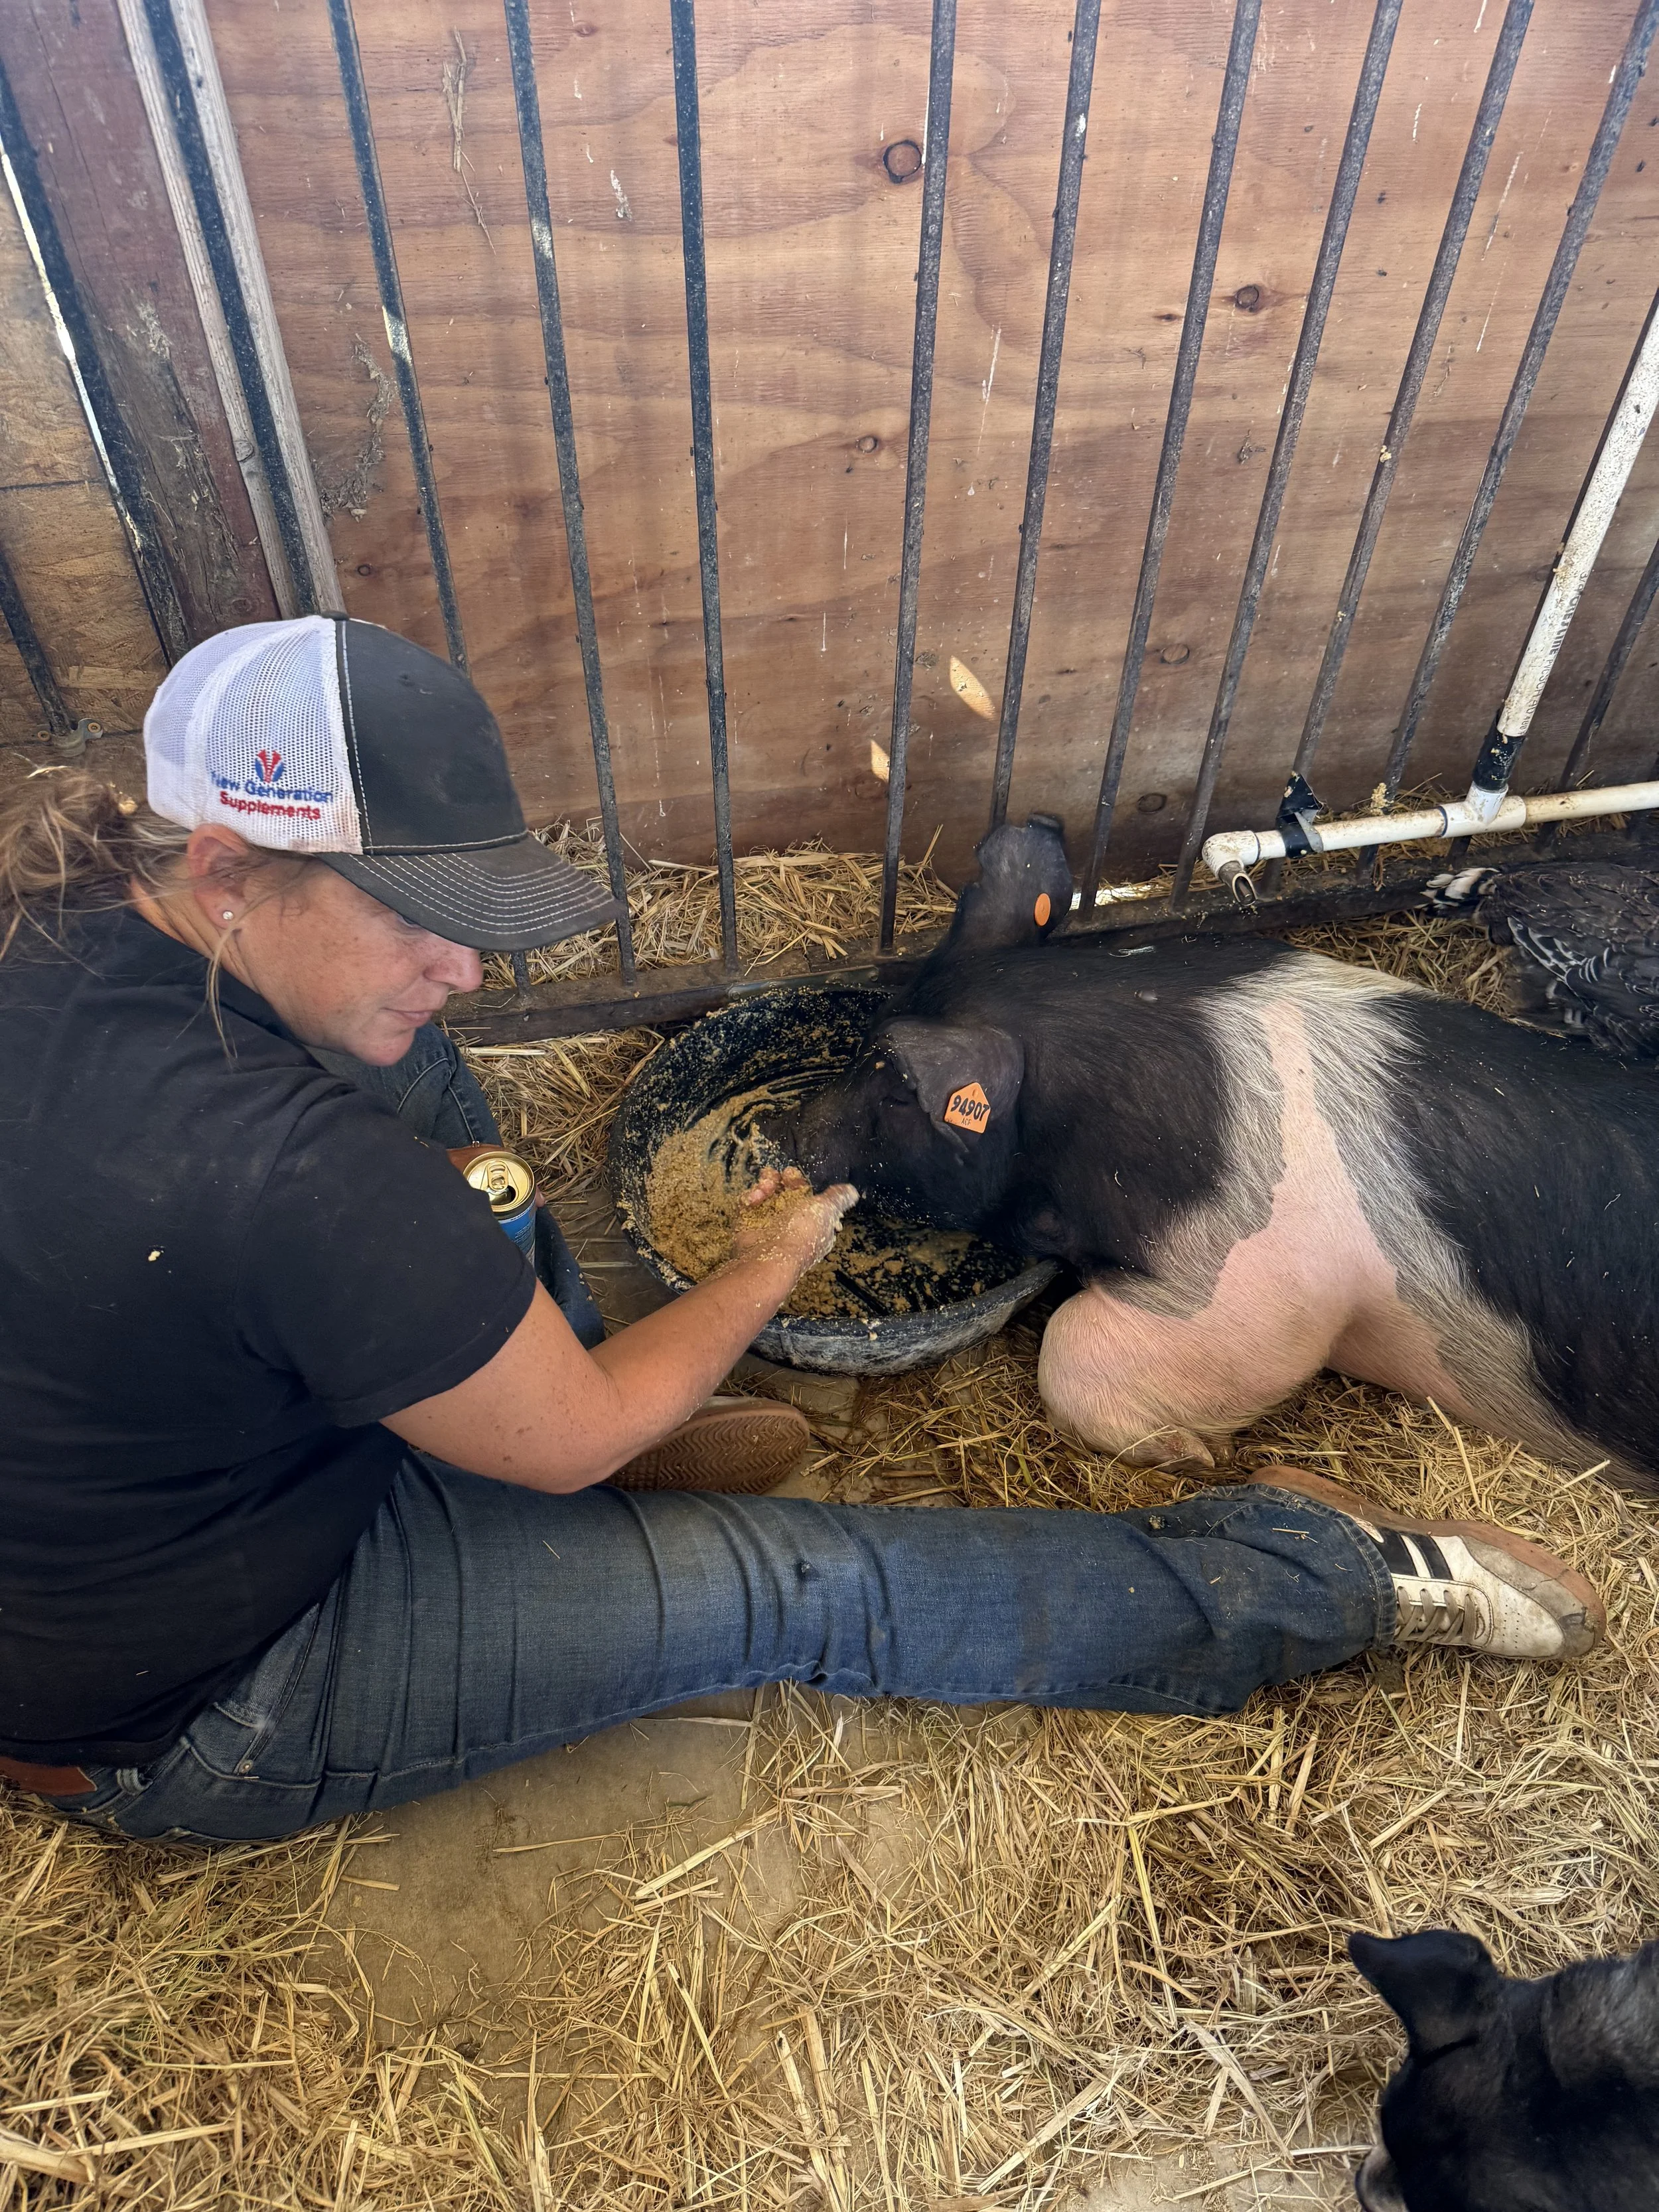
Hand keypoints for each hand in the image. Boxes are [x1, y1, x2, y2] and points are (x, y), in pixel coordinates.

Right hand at [730, 1165, 858, 1275]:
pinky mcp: (747, 1225)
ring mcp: (767, 1223)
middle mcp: (789, 1222)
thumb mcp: (827, 1211)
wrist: (768, 1259)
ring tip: (763, 1189)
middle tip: (778, 1177)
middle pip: (783, 1190)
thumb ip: (838, 1198)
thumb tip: (853, 1191)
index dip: (798, 1183)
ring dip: (764, 1185)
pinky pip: (747, 1203)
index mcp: (810, 1220)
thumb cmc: (801, 1234)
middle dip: (780, 1179)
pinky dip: (748, 1198)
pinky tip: (752, 1200)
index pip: (804, 1194)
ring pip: (764, 1194)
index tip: (792, 1176)